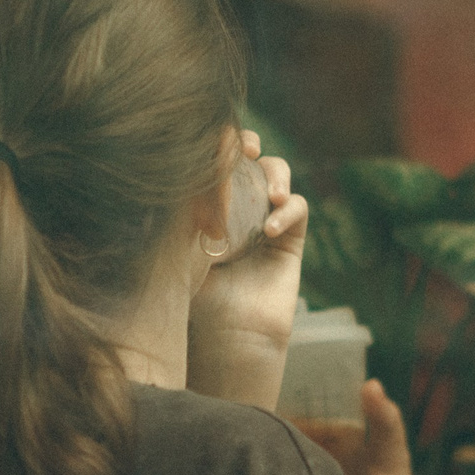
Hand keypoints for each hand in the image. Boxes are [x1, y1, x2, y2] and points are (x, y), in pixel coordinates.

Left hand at [187, 131, 308, 406]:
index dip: (221, 142)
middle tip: (247, 152)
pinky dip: (289, 211)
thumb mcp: (180, 244)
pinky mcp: (291, 241)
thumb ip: (181, 207)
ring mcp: (265, 221)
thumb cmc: (196, 295)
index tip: (217, 138)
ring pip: (278, 176)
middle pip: (250, 159)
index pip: (217, 162)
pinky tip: (271, 229)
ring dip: (276, 175)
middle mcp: (237, 209)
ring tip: (270, 194)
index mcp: (207, 206)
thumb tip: (175, 162)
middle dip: (250, 147)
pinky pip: (299, 209)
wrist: (228, 336)